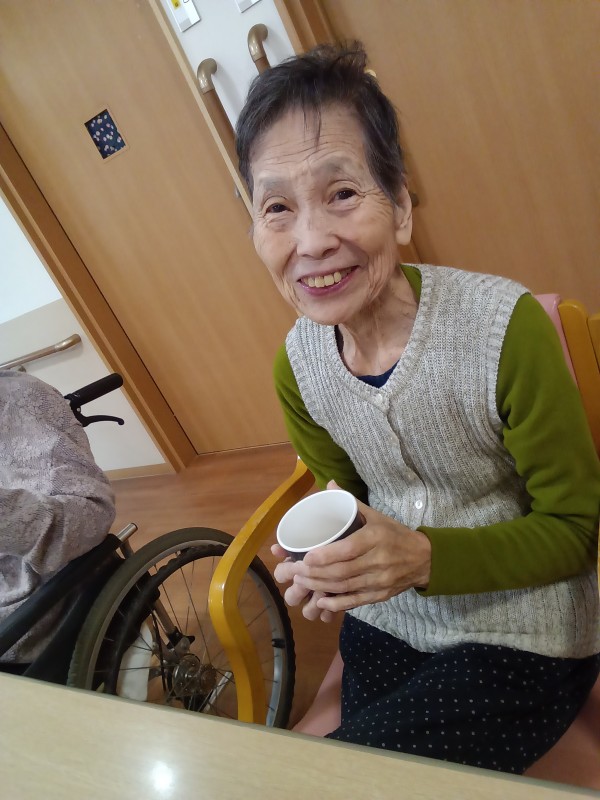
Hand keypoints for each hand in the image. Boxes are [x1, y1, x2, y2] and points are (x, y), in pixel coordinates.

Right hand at [271, 543, 335, 622]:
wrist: (355, 557)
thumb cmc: (330, 547)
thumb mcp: (315, 543)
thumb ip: (292, 546)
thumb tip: (274, 549)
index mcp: (295, 570)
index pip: (280, 575)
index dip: (286, 572)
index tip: (297, 565)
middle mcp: (303, 587)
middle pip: (291, 598)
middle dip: (299, 591)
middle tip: (310, 582)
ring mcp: (316, 599)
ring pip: (307, 612)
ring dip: (314, 604)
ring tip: (324, 593)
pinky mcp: (331, 606)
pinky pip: (325, 616)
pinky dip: (328, 612)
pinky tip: (334, 603)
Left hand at [291, 480, 430, 613]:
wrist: (424, 559)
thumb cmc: (394, 534)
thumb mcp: (376, 516)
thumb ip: (351, 502)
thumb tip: (329, 484)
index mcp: (376, 538)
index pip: (348, 549)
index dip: (325, 556)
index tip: (305, 557)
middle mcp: (378, 560)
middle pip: (342, 571)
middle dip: (315, 574)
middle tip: (294, 571)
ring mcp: (380, 580)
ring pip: (346, 587)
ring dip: (320, 587)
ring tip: (301, 582)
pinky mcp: (381, 595)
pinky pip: (356, 601)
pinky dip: (337, 605)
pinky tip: (321, 603)